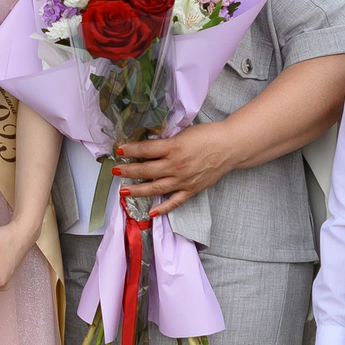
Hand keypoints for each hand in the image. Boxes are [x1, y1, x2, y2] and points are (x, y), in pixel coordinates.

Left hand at [111, 123, 242, 218]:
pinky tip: (151, 212)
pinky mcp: (192, 189)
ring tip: (124, 191)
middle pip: (146, 170)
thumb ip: (167, 142)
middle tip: (115, 170)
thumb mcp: (184, 133)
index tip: (118, 150)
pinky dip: (163, 208)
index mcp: (174, 147)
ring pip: (156, 187)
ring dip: (138, 190)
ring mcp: (184, 180)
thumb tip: (148, 147)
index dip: (130, 150)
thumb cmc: (208, 135)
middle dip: (128, 170)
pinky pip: (175, 201)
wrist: (230, 146)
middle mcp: (176, 165)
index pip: (146, 150)